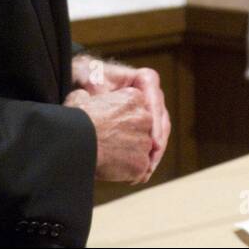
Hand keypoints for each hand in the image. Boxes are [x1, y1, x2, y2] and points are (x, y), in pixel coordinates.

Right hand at [65, 87, 155, 184]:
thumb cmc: (75, 119)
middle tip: (111, 144)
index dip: (122, 120)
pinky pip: (140, 169)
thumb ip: (91, 95)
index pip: (135, 110)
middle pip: (142, 130)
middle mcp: (145, 118)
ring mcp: (145, 142)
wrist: (75, 143)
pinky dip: (128, 171)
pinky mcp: (141, 163)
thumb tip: (86, 98)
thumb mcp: (80, 97)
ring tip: (109, 158)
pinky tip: (112, 169)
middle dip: (130, 137)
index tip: (110, 127)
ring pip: (142, 150)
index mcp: (134, 98)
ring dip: (130, 155)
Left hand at [72, 56, 170, 176]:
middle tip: (151, 162)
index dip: (155, 123)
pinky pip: (152, 141)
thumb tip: (96, 100)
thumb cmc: (90, 77)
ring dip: (155, 154)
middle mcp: (152, 95)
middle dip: (158, 144)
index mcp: (145, 80)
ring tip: (147, 171)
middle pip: (162, 121)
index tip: (153, 143)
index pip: (155, 101)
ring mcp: (151, 111)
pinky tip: (142, 172)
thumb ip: (99, 89)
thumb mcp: (93, 80)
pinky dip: (148, 156)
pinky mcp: (146, 125)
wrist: (86, 82)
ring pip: (160, 134)